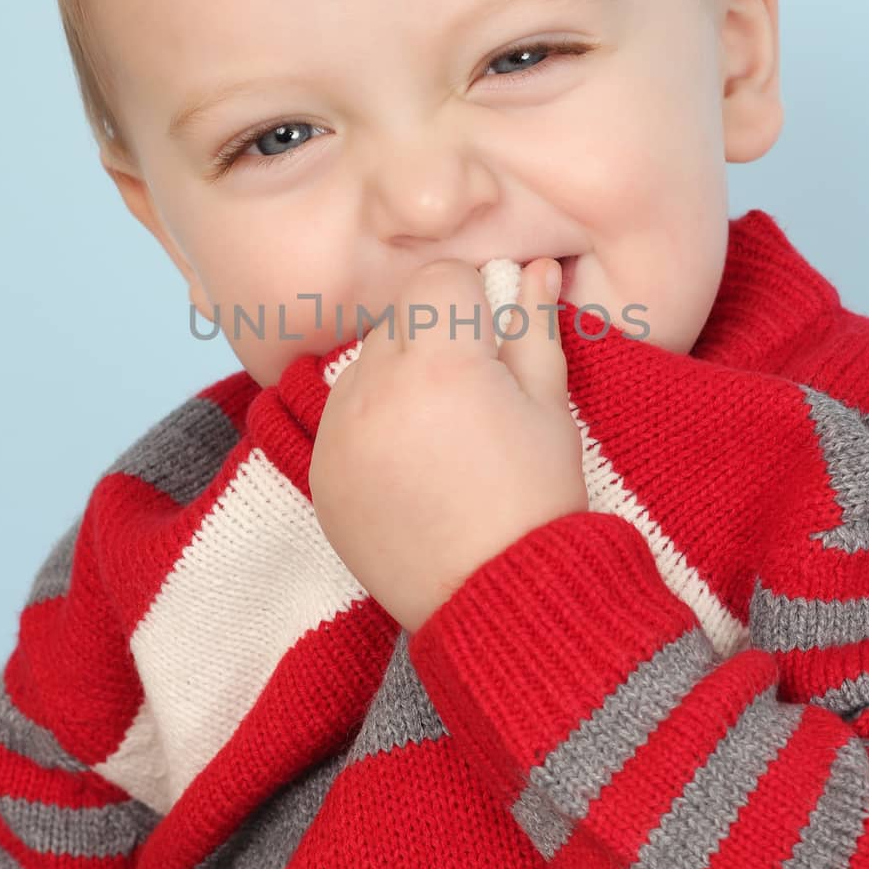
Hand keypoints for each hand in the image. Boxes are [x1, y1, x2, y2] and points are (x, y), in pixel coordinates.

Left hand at [307, 257, 588, 632]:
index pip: (440, 280)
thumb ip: (533, 327)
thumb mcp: (550, 406)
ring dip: (399, 378)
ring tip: (443, 437)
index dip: (475, 302)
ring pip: (366, 364)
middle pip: (399, 319)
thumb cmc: (535, 501)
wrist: (497, 601)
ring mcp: (337, 433)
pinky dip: (372, 425)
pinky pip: (341, 416)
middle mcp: (375, 389)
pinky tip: (412, 466)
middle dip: (436, 340)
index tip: (496, 341)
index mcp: (440, 363)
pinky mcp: (318, 471)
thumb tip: (535, 267)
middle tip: (474, 397)